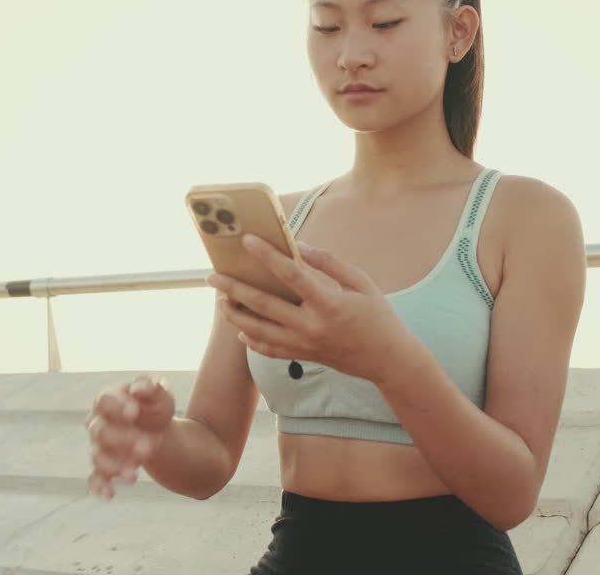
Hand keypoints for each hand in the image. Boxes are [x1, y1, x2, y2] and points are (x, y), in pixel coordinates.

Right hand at [85, 374, 175, 499]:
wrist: (157, 429)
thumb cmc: (154, 406)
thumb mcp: (159, 394)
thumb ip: (151, 387)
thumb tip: (139, 387)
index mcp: (109, 400)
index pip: (104, 401)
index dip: (117, 407)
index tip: (134, 413)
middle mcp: (98, 423)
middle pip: (101, 432)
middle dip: (123, 440)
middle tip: (148, 445)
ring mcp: (99, 447)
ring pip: (97, 457)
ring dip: (114, 466)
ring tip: (134, 474)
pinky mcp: (103, 467)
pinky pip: (95, 478)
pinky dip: (100, 486)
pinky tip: (109, 494)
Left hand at [207, 234, 419, 384]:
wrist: (387, 359)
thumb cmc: (377, 316)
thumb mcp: (361, 283)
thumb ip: (329, 263)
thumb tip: (298, 246)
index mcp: (329, 304)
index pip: (291, 275)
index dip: (267, 256)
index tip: (248, 240)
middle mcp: (312, 326)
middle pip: (264, 305)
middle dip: (234, 288)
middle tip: (212, 276)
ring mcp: (305, 345)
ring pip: (258, 331)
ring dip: (235, 315)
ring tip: (220, 301)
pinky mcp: (302, 356)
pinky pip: (268, 350)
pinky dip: (251, 340)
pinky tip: (240, 329)